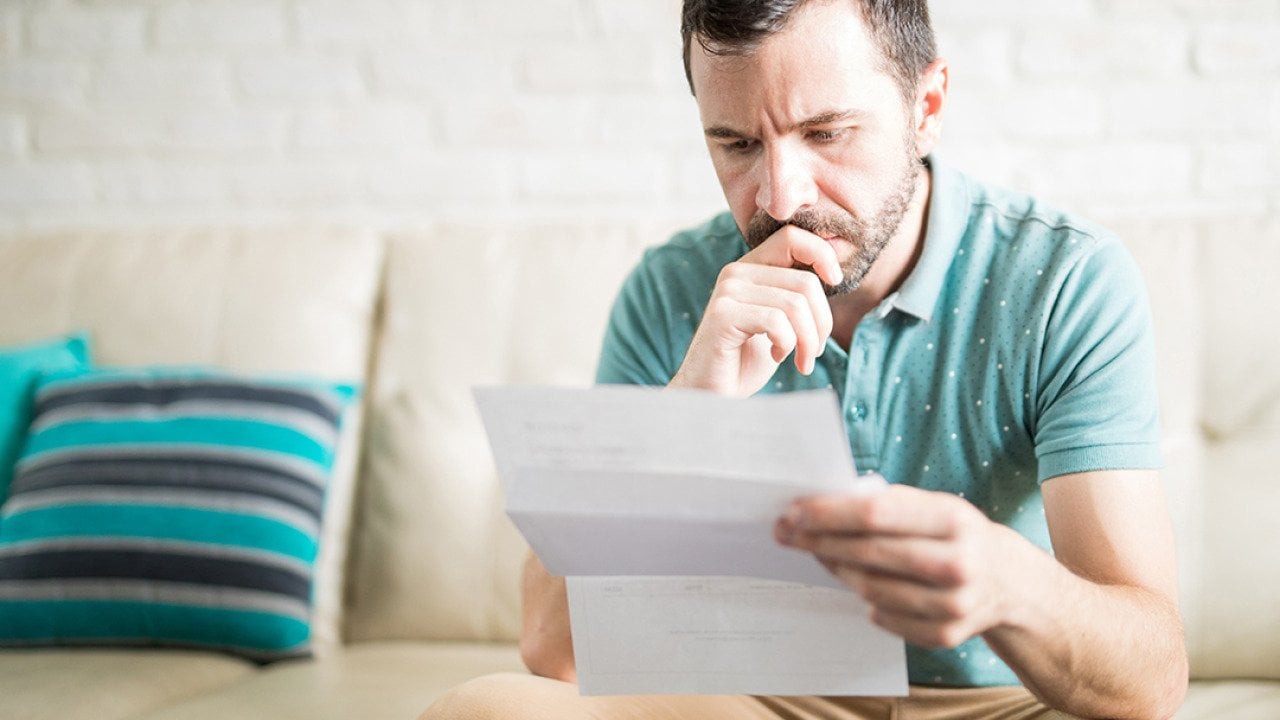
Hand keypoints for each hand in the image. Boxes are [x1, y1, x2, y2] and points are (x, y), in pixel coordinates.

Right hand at [668, 225, 841, 396]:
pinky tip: (777, 357)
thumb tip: (833, 274)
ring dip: (808, 340)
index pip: (792, 237)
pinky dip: (787, 345)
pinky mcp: (723, 315)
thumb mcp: (779, 322)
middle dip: (822, 322)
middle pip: (805, 281)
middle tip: (814, 351)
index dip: (823, 254)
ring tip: (802, 361)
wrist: (711, 395)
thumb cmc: (747, 362)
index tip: (835, 284)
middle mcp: (736, 272)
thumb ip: (796, 295)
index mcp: (751, 268)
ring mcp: (727, 292)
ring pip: (796, 304)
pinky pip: (777, 322)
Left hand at [775, 484, 1024, 648]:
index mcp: (953, 518)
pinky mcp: (948, 634)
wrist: (1008, 580)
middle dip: (819, 542)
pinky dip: (867, 602)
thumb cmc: (953, 533)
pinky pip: (886, 618)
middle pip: (869, 554)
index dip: (827, 513)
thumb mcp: (933, 506)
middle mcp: (958, 562)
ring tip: (820, 556)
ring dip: (837, 570)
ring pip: (871, 589)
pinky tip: (860, 585)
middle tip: (787, 533)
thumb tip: (819, 506)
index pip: (874, 514)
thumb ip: (886, 504)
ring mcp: (955, 603)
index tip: (793, 511)